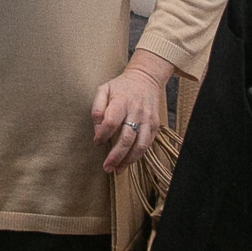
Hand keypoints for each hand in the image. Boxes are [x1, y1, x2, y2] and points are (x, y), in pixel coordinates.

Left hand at [92, 51, 169, 173]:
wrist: (145, 80)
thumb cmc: (120, 87)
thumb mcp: (104, 89)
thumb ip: (97, 107)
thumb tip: (97, 126)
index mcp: (122, 101)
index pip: (111, 122)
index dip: (103, 135)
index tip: (97, 142)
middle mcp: (137, 111)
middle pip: (126, 138)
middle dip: (116, 155)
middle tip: (106, 167)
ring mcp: (148, 119)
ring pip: (140, 145)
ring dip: (128, 160)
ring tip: (117, 170)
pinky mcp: (154, 126)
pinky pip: (147, 144)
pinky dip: (137, 156)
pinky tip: (127, 162)